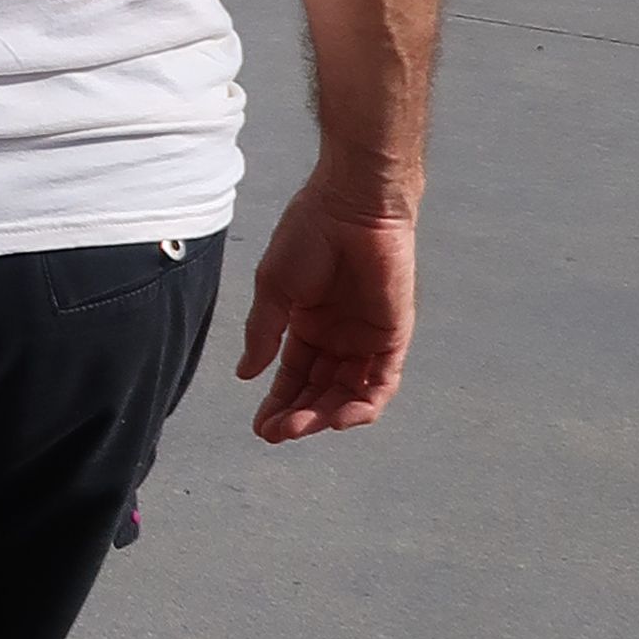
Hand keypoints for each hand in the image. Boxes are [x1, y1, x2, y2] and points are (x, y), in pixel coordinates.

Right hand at [236, 182, 415, 441]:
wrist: (352, 205)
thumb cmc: (309, 234)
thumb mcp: (274, 288)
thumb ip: (263, 332)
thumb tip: (245, 374)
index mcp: (308, 324)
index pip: (293, 376)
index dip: (278, 402)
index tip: (260, 427)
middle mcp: (338, 336)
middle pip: (319, 390)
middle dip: (298, 414)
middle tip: (278, 432)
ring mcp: (367, 337)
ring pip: (349, 393)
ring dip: (327, 415)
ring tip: (301, 427)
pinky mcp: (393, 334)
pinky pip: (382, 381)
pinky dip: (364, 404)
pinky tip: (340, 418)